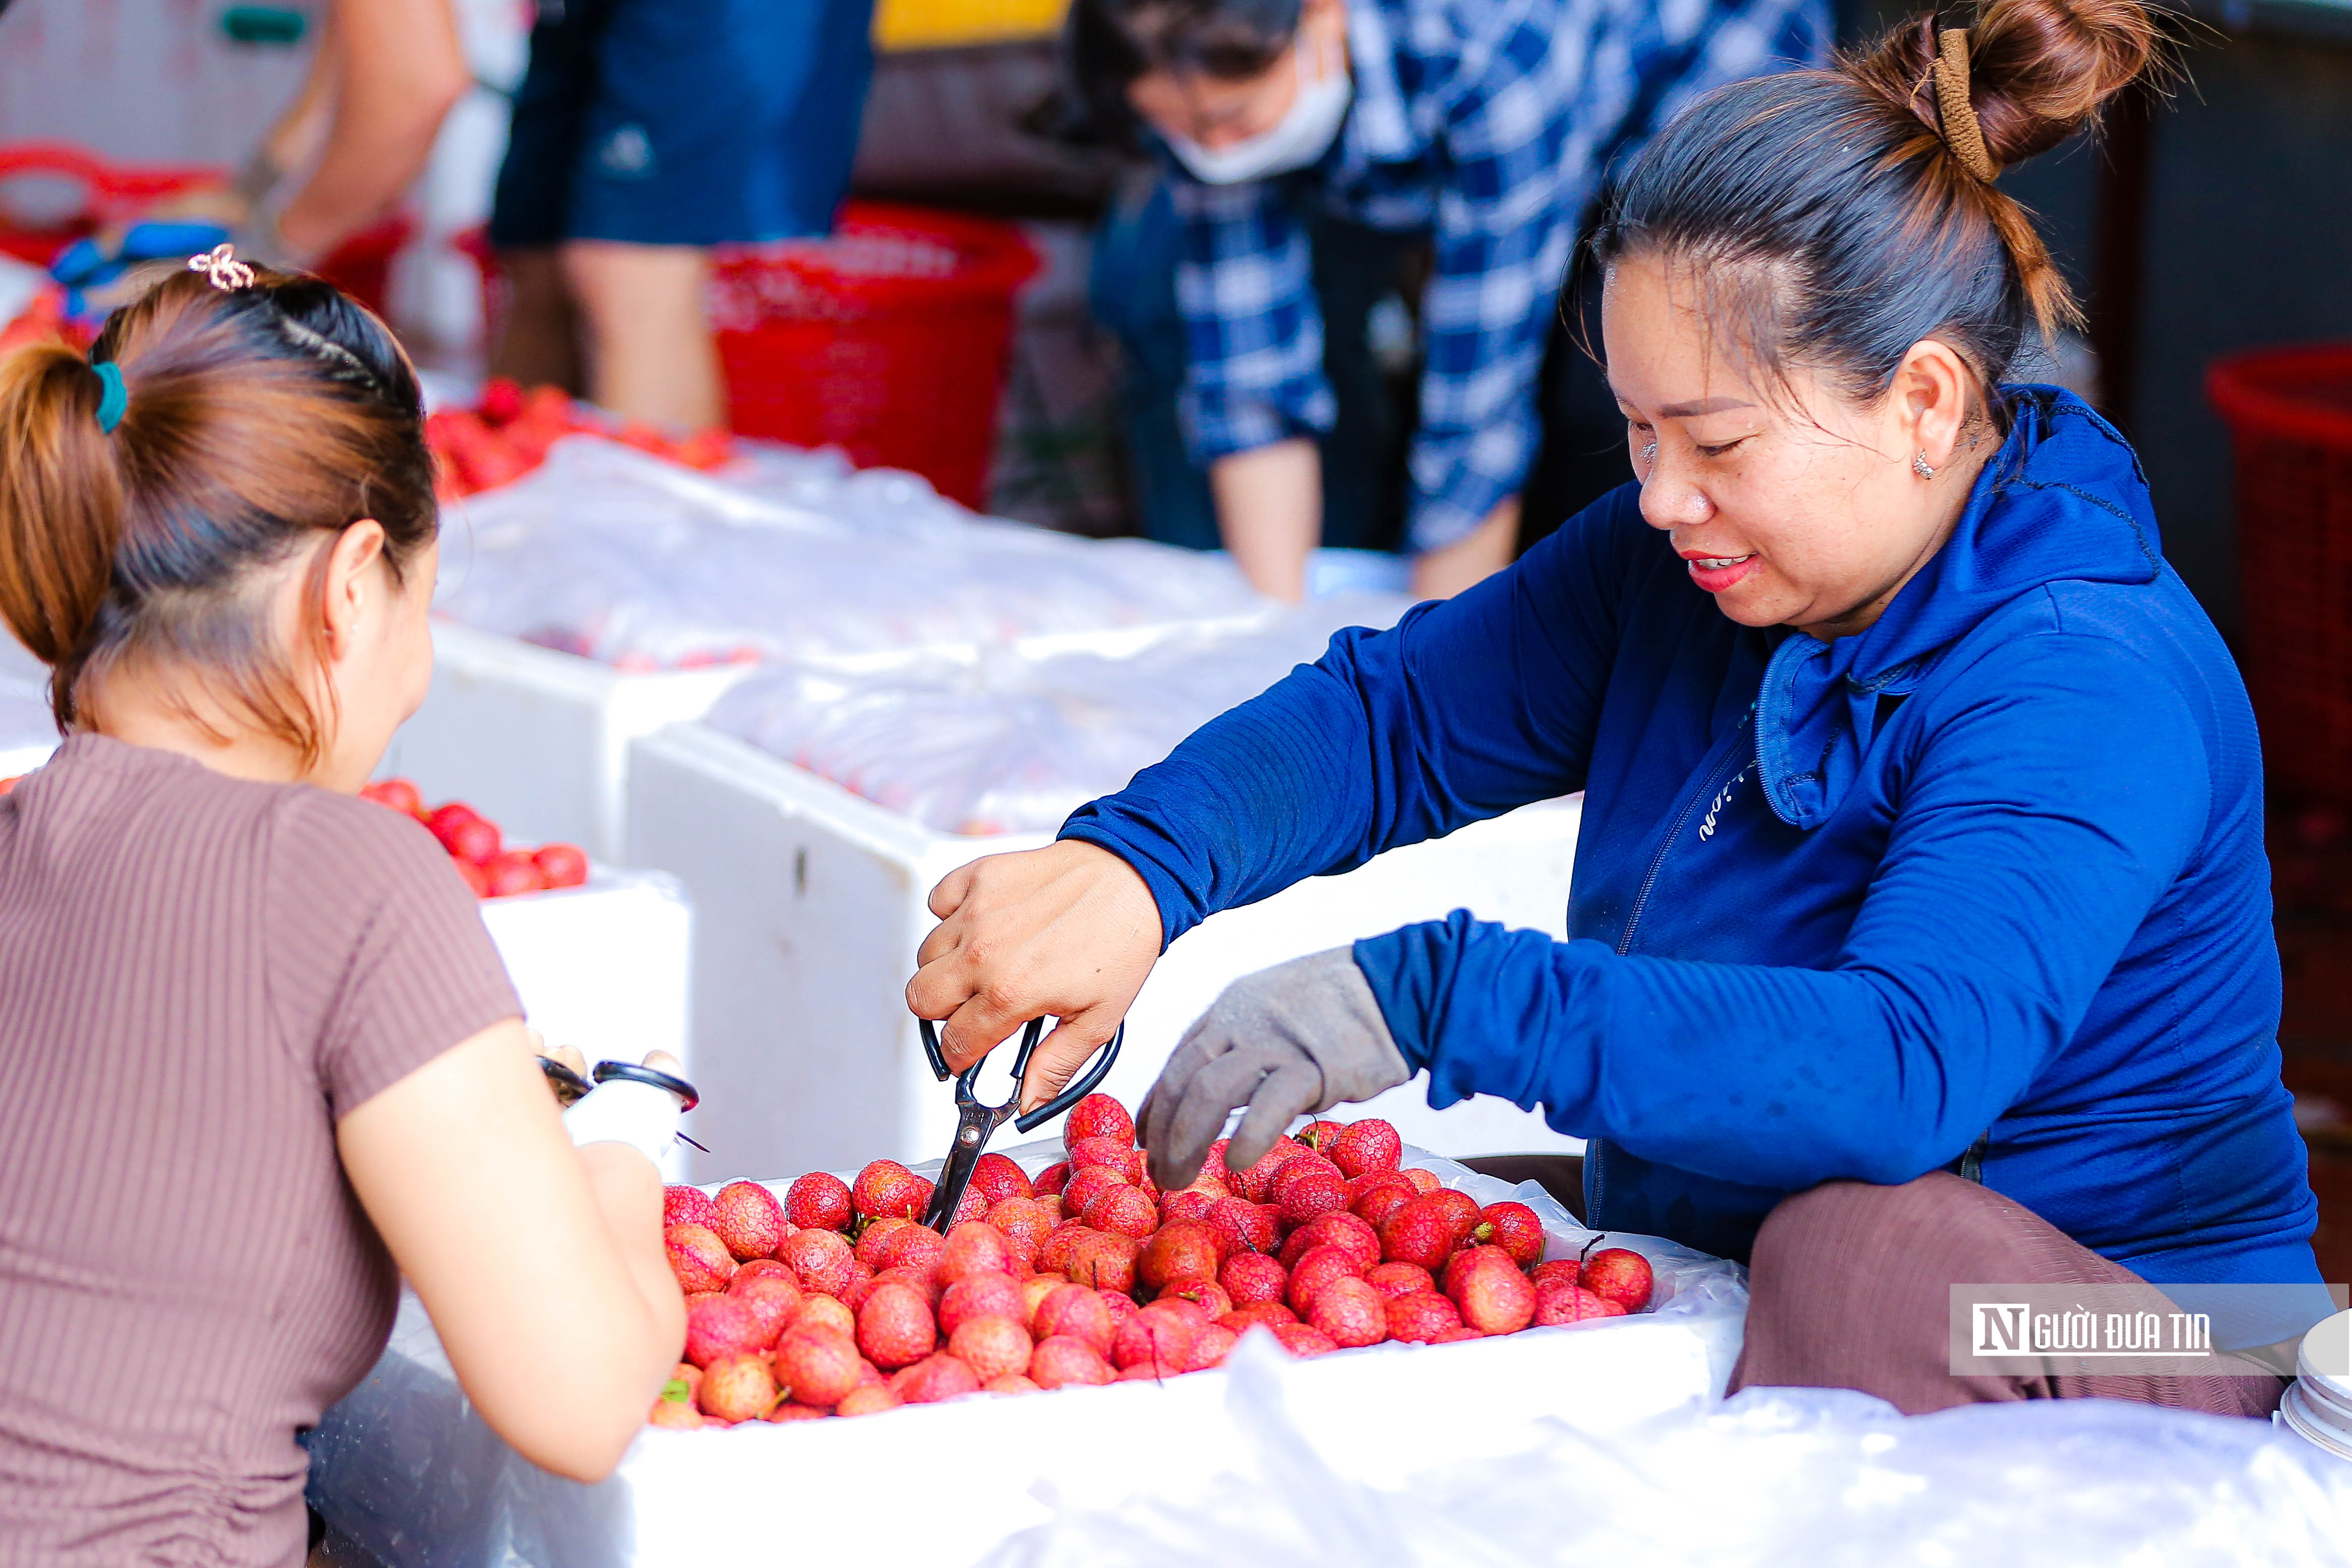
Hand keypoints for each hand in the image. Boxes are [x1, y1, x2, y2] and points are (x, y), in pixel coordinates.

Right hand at [907, 840, 1161, 1112]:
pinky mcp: (978, 876)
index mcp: (1010, 992)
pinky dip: (949, 916)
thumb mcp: (1098, 1020)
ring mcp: (976, 911)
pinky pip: (937, 902)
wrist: (1133, 878)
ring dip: (946, 968)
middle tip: (971, 1011)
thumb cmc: (1120, 941)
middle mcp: (984, 952)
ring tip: (983, 967)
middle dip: (942, 1015)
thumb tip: (1030, 1104)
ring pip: (925, 956)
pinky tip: (981, 926)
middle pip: (920, 1000)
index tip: (966, 1054)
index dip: (959, 1056)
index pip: (955, 1042)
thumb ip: (1055, 1065)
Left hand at [1138, 948, 1410, 1189]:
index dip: (1155, 1107)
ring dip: (1186, 1142)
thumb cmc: (1342, 1007)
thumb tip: (1214, 1089)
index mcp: (1229, 1009)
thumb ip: (1242, 1045)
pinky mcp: (1312, 1065)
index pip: (1176, 1062)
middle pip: (1181, 1080)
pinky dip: (1248, 1137)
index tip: (1148, 1141)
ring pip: (1209, 1092)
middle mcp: (1241, 1021)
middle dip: (1164, 1134)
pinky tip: (1235, 1162)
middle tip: (1161, 1174)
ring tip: (1181, 1178)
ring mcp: (1274, 1042)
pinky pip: (1269, 1104)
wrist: (1399, 986)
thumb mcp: (1274, 1012)